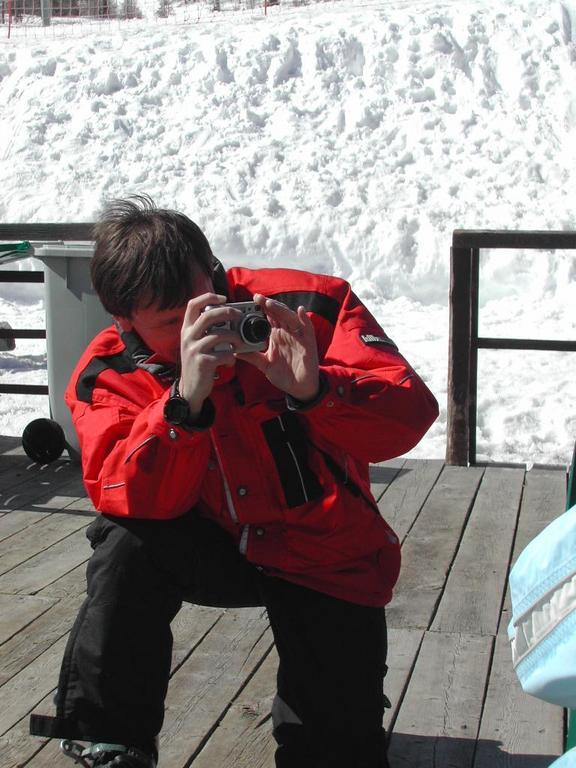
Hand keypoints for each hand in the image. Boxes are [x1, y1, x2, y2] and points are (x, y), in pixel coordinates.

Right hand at [179, 293, 242, 416]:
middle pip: (208, 316)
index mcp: (187, 329)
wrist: (190, 389)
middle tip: (238, 315)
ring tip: (238, 344)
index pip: (193, 305)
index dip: (208, 297)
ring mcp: (194, 349)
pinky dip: (231, 357)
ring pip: (219, 335)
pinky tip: (230, 362)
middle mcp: (188, 337)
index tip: (223, 298)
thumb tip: (226, 316)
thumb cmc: (198, 363)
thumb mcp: (195, 344)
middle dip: (227, 312)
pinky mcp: (203, 362)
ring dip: (234, 338)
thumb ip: (205, 330)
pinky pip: (224, 354)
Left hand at [237, 294, 319, 401]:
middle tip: (257, 298)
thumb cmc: (284, 375)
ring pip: (290, 318)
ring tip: (270, 304)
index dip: (261, 308)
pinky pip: (308, 328)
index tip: (251, 301)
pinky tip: (300, 311)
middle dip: (268, 305)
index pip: (269, 317)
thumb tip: (235, 351)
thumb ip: (252, 357)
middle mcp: (287, 333)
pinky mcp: (308, 343)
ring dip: (281, 310)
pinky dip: (305, 319)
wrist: (299, 389)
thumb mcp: (265, 365)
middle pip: (278, 314)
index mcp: (276, 336)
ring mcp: (298, 337)